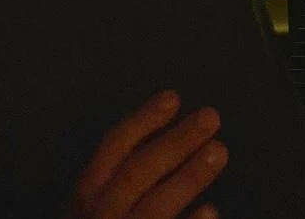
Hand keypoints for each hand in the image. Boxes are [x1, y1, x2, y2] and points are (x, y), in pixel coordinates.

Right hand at [68, 90, 227, 218]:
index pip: (113, 149)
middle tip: (211, 117)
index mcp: (85, 197)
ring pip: (154, 208)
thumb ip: (121, 177)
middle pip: (138, 173)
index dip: (143, 120)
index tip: (174, 98)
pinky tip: (212, 211)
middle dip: (175, 142)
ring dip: (189, 176)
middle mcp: (98, 218)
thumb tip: (169, 138)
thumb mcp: (97, 204)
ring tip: (219, 152)